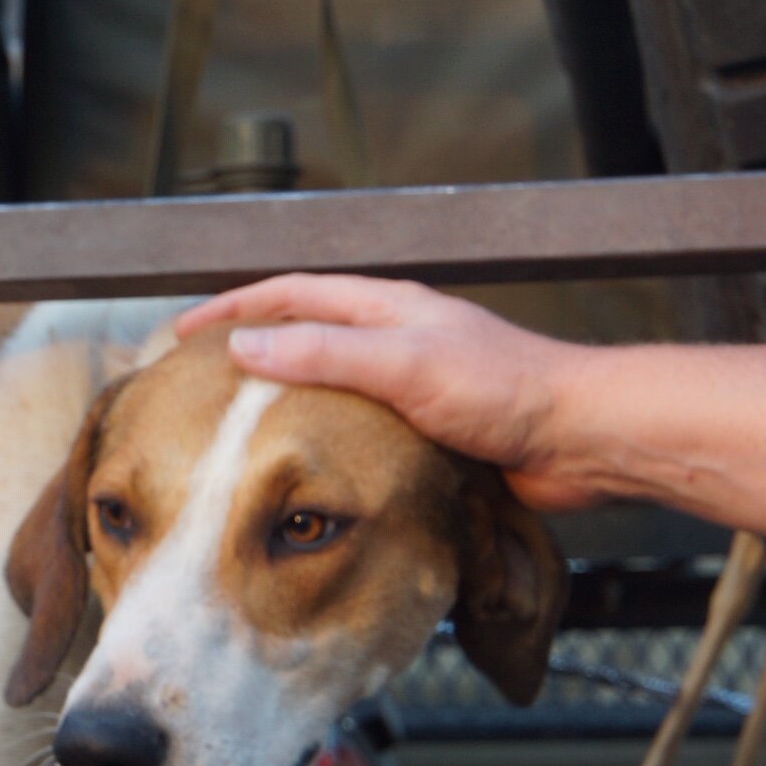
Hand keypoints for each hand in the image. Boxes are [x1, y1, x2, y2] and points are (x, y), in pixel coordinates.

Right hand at [179, 275, 603, 511]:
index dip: (236, 308)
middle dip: (254, 352)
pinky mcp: (432, 431)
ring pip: (334, 387)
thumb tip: (245, 347)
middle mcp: (398, 340)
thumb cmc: (504, 391)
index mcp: (389, 308)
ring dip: (288, 401)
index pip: (293, 294)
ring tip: (239, 433)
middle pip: (308, 337)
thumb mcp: (404, 365)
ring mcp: (415, 386)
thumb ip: (326, 355)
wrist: (579, 439)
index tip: (185, 332)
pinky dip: (329, 441)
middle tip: (202, 384)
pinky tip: (310, 470)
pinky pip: (364, 429)